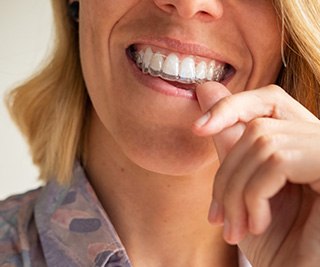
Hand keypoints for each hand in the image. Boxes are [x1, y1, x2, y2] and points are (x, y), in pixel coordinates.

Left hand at [192, 82, 319, 266]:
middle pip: (258, 127)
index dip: (232, 106)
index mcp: (302, 142)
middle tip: (219, 216)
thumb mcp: (243, 185)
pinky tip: (257, 224)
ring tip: (235, 227)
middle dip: (226, 174)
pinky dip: (254, 195)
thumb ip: (228, 138)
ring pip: (263, 143)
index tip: (198, 128)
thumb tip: (206, 88)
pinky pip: (277, 161)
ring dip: (237, 192)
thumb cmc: (275, 241)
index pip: (270, 99)